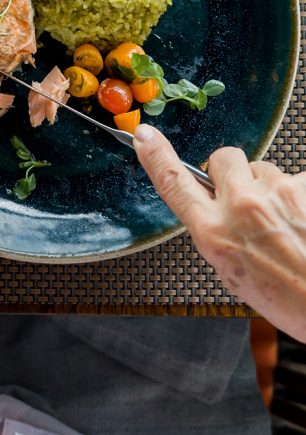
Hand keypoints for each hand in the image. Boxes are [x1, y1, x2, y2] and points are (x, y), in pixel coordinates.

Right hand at [132, 125, 305, 340]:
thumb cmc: (288, 298)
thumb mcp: (232, 271)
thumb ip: (218, 232)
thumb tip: (217, 208)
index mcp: (214, 233)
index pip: (174, 183)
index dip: (156, 156)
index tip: (145, 136)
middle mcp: (240, 207)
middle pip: (223, 159)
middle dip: (232, 172)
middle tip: (248, 199)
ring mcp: (275, 193)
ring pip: (263, 169)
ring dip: (269, 188)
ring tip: (284, 222)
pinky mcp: (304, 185)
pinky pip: (294, 178)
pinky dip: (298, 195)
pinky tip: (301, 220)